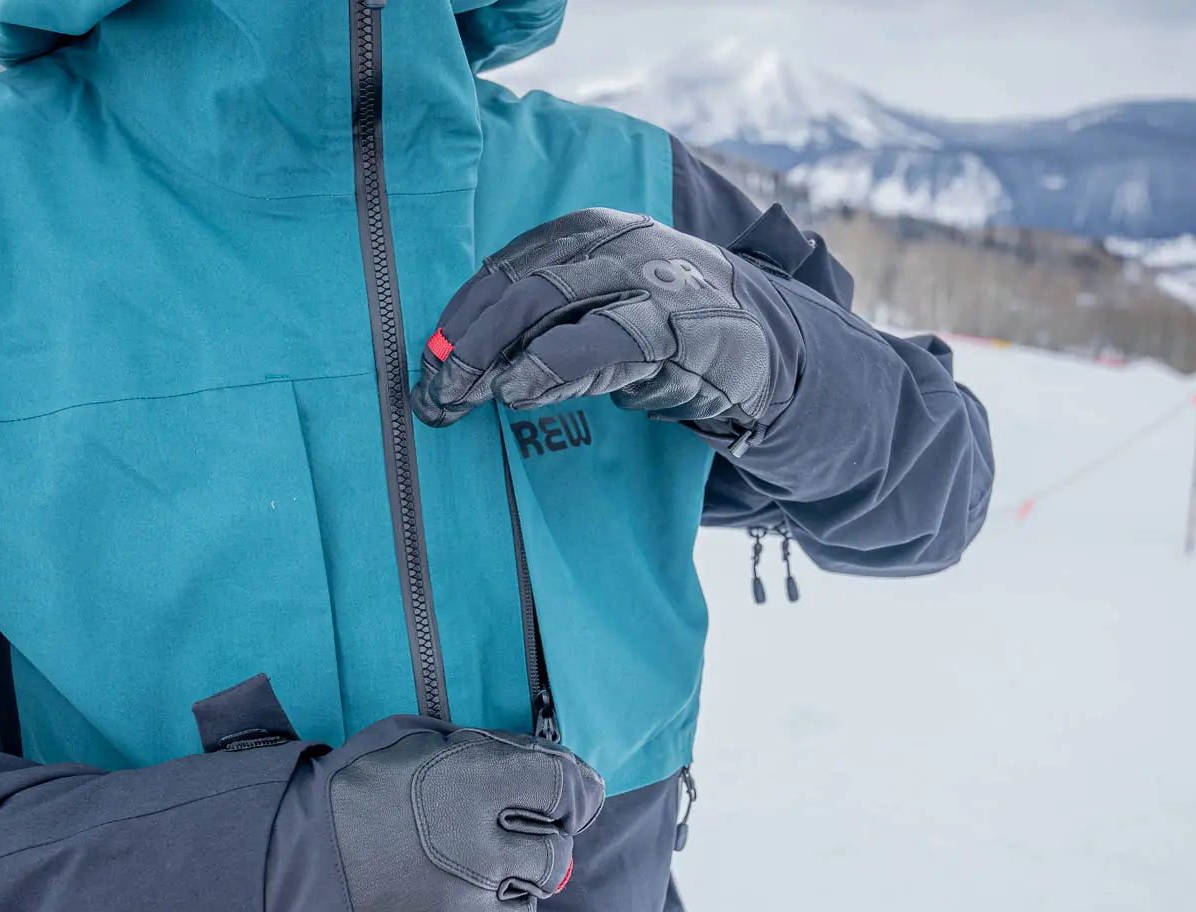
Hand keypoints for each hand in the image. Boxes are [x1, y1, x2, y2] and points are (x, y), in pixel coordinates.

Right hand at [266, 716, 603, 911]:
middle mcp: (478, 857)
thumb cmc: (343, 801)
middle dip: (521, 854)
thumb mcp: (413, 746)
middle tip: (473, 855)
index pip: (565, 788)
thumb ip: (488, 756)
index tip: (564, 804)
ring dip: (490, 909)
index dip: (569, 796)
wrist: (270, 874)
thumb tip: (562, 776)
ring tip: (430, 897)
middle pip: (550, 858)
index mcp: (471, 787)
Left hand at [410, 208, 802, 444]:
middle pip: (522, 286)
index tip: (430, 364)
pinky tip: (519, 392)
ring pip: (553, 304)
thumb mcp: (600, 309)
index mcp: (591, 230)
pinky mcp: (679, 327)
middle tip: (437, 394)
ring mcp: (650, 280)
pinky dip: (553, 366)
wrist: (765, 342)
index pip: (506, 266)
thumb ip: (542, 325)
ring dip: (497, 356)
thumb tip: (461, 366)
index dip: (460, 316)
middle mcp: (618, 243)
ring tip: (465, 398)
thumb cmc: (665, 326)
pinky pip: (603, 341)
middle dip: (469, 342)